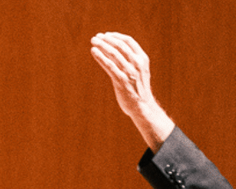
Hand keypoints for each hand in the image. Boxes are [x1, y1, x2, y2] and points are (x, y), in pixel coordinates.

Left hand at [89, 32, 174, 149]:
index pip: (128, 41)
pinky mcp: (121, 81)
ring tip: (93, 42)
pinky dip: (100, 57)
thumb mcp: (138, 71)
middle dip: (106, 39)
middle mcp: (137, 63)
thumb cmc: (138, 88)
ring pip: (113, 53)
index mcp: (142, 59)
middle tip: (96, 37)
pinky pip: (109, 65)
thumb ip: (129, 60)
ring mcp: (129, 72)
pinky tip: (93, 51)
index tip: (106, 35)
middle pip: (119, 45)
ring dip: (102, 45)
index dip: (116, 36)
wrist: (142, 107)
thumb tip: (113, 49)